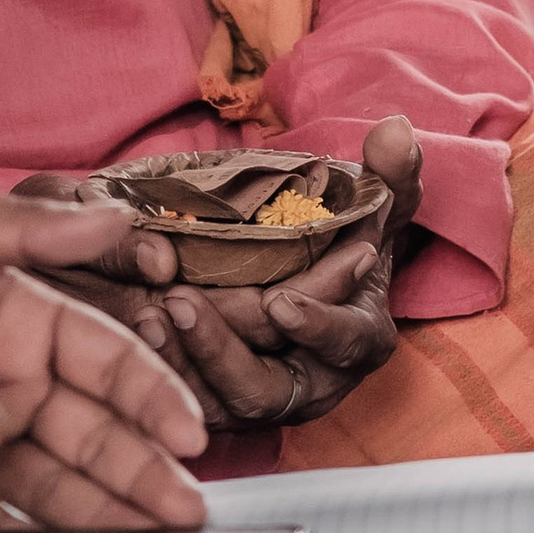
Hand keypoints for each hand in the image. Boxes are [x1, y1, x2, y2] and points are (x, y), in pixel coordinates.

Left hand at [0, 185, 210, 525]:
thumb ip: (19, 229)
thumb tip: (114, 218)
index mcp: (21, 318)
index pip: (105, 359)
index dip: (150, 396)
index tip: (188, 433)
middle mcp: (6, 382)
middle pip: (91, 431)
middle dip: (143, 471)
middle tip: (188, 513)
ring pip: (51, 481)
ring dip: (101, 514)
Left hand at [19, 120, 423, 435]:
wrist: (311, 280)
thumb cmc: (346, 246)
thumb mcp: (372, 212)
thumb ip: (390, 175)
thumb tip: (396, 129)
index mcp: (357, 340)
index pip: (344, 343)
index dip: (317, 326)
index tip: (280, 301)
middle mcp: (311, 383)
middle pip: (264, 390)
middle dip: (221, 350)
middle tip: (178, 302)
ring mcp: (259, 399)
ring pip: (215, 401)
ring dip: (179, 358)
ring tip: (147, 311)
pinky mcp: (217, 403)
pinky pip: (185, 399)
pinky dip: (162, 366)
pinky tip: (137, 326)